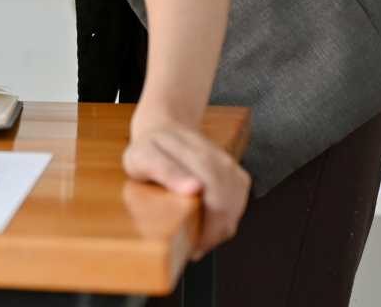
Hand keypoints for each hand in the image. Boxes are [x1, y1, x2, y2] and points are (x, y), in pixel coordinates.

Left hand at [123, 110, 250, 260]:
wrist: (165, 130)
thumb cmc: (149, 149)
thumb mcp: (142, 158)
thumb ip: (165, 171)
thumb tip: (194, 188)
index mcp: (194, 154)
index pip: (214, 197)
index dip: (208, 229)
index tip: (194, 248)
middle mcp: (218, 159)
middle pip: (227, 207)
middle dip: (212, 235)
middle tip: (194, 249)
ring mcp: (230, 167)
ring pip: (235, 210)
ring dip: (219, 230)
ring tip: (198, 239)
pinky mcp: (237, 176)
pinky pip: (238, 207)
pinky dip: (225, 222)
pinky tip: (208, 225)